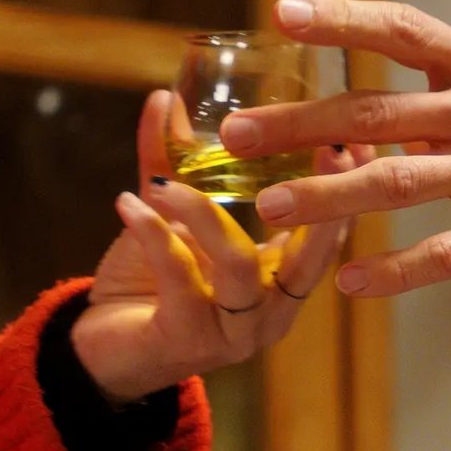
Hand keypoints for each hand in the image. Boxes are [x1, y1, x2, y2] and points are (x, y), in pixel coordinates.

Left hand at [72, 90, 362, 402]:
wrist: (102, 354)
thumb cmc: (150, 287)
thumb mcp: (172, 220)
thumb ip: (175, 164)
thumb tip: (164, 96)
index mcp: (282, 283)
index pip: (330, 234)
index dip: (343, 186)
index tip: (348, 133)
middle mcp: (271, 312)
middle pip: (312, 257)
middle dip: (315, 198)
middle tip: (314, 144)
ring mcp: (233, 332)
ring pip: (239, 265)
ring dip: (204, 214)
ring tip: (167, 184)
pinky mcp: (187, 341)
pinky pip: (179, 277)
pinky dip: (153, 233)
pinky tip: (128, 204)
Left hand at [219, 0, 450, 296]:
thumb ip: (447, 106)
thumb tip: (365, 128)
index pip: (403, 30)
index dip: (343, 20)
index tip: (284, 14)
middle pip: (378, 113)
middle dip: (300, 125)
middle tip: (238, 136)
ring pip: (398, 182)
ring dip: (327, 198)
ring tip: (270, 211)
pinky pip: (446, 252)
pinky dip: (394, 271)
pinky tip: (350, 286)